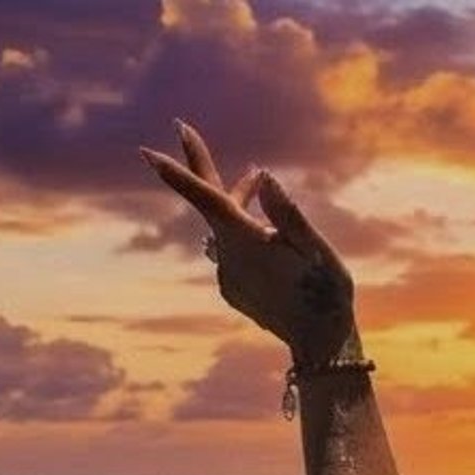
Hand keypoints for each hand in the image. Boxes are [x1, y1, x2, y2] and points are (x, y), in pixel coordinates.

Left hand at [139, 121, 358, 365]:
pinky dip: (243, 236)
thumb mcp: (317, 251)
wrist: (321, 346)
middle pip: (210, 205)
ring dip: (237, 205)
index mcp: (247, 242)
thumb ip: (289, 214)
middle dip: (200, 168)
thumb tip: (266, 177)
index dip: (179, 174)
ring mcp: (227, 276)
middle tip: (182, 129)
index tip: (147, 153)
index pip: (207, 200)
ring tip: (255, 178)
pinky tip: (268, 240)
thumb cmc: (326, 294)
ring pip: (224, 229)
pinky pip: (231, 253)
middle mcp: (229, 258)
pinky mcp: (232, 289)